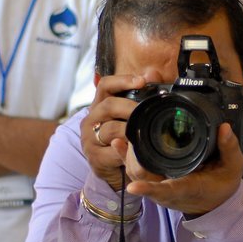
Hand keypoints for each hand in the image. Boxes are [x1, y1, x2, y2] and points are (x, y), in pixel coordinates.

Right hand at [82, 73, 146, 191]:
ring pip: (110, 129)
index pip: (105, 85)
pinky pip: (112, 151)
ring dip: (130, 131)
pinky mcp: (94, 157)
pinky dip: (126, 151)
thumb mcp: (130, 116)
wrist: (111, 168)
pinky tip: (137, 151)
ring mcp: (89, 138)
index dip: (122, 80)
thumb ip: (142, 95)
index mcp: (100, 104)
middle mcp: (91, 118)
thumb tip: (153, 73)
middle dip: (131, 108)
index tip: (141, 80)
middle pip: (108, 105)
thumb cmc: (123, 137)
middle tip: (148, 112)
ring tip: (145, 133)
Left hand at [120, 123, 242, 216]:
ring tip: (123, 135)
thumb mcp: (233, 168)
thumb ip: (230, 148)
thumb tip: (224, 128)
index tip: (133, 187)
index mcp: (188, 188)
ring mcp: (159, 188)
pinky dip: (125, 157)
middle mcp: (169, 191)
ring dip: (126, 157)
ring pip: (136, 174)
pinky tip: (119, 142)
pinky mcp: (155, 182)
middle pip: (143, 177)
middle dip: (132, 158)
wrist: (215, 202)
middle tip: (130, 134)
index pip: (168, 190)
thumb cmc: (222, 185)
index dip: (150, 189)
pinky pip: (135, 171)